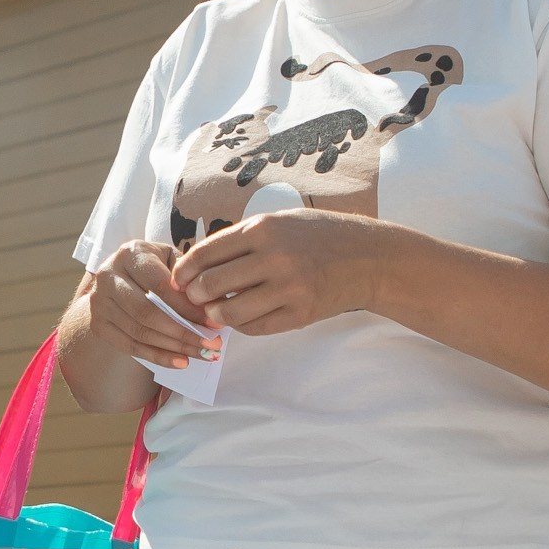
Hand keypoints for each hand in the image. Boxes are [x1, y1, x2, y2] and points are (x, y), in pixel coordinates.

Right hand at [85, 239, 209, 367]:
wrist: (116, 279)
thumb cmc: (153, 267)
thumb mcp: (169, 260)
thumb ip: (187, 277)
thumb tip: (213, 304)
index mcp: (130, 254)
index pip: (161, 286)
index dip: (188, 307)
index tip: (214, 322)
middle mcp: (108, 276)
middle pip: (148, 312)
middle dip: (184, 332)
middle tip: (212, 344)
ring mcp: (99, 302)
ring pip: (140, 332)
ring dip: (175, 348)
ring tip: (203, 354)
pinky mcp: (97, 324)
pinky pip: (131, 346)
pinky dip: (158, 357)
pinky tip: (182, 362)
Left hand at [171, 208, 384, 336]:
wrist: (369, 258)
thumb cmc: (319, 236)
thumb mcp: (280, 222)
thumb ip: (243, 239)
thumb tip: (199, 262)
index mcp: (263, 229)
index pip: (205, 253)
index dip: (184, 270)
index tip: (179, 279)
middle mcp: (273, 258)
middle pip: (210, 284)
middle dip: (195, 295)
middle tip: (194, 298)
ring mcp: (288, 288)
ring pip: (229, 311)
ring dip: (216, 313)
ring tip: (217, 309)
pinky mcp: (300, 314)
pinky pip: (254, 327)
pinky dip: (241, 324)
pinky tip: (244, 315)